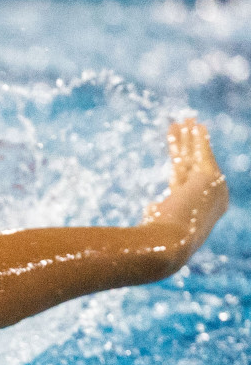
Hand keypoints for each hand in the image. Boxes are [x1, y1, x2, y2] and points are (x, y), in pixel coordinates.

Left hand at [142, 119, 228, 268]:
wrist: (170, 245)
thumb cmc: (158, 243)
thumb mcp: (155, 227)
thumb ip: (157, 214)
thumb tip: (151, 208)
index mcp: (196, 210)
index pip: (184, 181)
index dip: (178, 164)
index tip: (174, 153)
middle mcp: (210, 199)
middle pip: (191, 165)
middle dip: (185, 146)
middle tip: (182, 128)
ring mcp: (212, 187)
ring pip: (196, 156)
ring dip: (190, 137)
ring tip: (186, 120)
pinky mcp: (209, 176)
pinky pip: (202, 151)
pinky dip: (199, 138)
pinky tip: (196, 124)